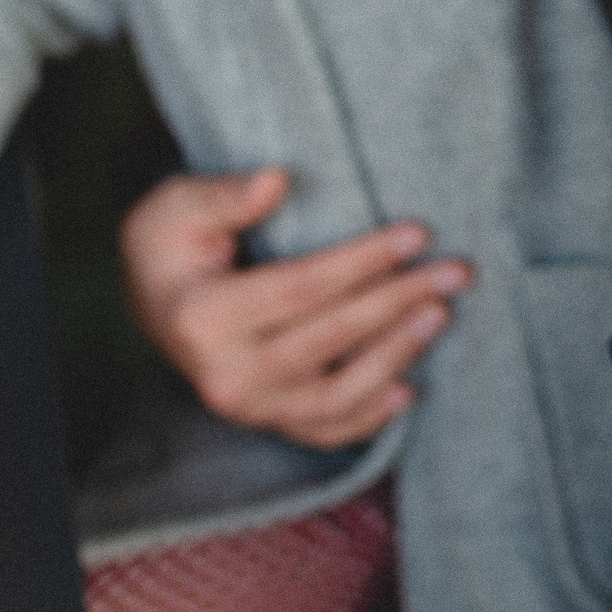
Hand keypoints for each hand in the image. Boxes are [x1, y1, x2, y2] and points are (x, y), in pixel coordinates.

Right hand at [119, 169, 474, 449]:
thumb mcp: (176, 207)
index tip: (417, 232)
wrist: (156, 301)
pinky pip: (325, 431)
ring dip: (395, 355)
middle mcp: (225, 375)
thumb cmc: (173, 244)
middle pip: (330, 337)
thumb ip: (224, 195)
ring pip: (336, 395)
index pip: (302, 287)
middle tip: (454, 271)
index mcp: (204, 318)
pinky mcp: (267, 420)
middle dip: (398, 301)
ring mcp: (248, 407)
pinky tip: (409, 389)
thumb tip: (276, 179)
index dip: (364, 260)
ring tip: (440, 315)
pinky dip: (368, 417)